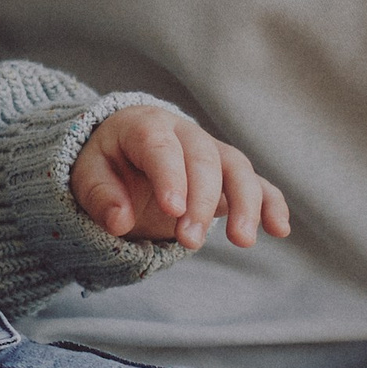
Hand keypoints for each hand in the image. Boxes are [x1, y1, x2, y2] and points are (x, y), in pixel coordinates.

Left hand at [71, 104, 289, 251]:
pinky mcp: (228, 175)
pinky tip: (280, 229)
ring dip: (245, 203)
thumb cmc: (106, 162)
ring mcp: (211, 152)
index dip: (170, 176)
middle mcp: (185, 133)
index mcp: (146, 126)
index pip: (162, 147)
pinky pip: (257, 183)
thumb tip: (118, 221)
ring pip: (237, 168)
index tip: (173, 210)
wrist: (124, 151)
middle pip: (204, 160)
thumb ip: (99, 195)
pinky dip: (271, 203)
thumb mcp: (87, 175)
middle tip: (190, 241)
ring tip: (242, 241)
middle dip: (202, 201)